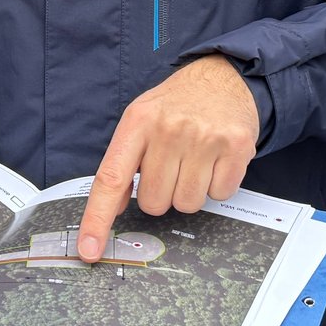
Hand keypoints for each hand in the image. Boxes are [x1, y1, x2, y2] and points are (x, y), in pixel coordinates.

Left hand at [75, 54, 258, 262]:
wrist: (224, 77)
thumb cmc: (177, 104)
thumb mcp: (141, 120)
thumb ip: (123, 161)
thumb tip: (111, 208)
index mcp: (138, 122)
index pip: (111, 178)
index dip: (97, 218)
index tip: (89, 249)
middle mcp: (169, 129)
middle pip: (153, 202)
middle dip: (161, 193)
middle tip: (172, 165)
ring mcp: (204, 138)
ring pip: (186, 204)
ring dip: (190, 191)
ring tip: (194, 160)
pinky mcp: (236, 146)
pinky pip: (219, 195)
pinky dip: (217, 185)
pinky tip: (215, 160)